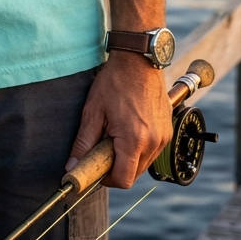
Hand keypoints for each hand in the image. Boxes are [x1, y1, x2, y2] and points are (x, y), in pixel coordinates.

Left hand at [66, 54, 171, 187]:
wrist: (138, 59)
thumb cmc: (115, 82)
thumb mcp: (93, 111)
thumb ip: (83, 143)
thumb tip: (72, 166)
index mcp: (134, 140)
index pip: (123, 180)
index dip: (106, 179)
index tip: (95, 168)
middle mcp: (154, 142)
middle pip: (134, 174)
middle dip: (116, 168)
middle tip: (102, 148)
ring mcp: (164, 137)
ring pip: (144, 164)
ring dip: (128, 158)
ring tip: (115, 134)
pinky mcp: (168, 130)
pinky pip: (153, 150)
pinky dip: (139, 148)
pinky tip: (128, 128)